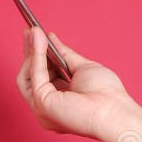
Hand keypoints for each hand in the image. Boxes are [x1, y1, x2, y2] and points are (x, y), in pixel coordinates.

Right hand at [16, 26, 133, 141]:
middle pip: (30, 76)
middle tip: (30, 30)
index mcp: (59, 101)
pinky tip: (40, 40)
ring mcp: (41, 108)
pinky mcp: (41, 103)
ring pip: (27, 75)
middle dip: (30, 51)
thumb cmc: (106, 95)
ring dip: (31, 50)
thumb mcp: (82, 68)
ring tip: (35, 31)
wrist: (114, 111)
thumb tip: (50, 38)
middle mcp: (46, 108)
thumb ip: (64, 54)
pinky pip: (36, 73)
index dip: (38, 56)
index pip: (42, 76)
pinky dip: (37, 55)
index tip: (36, 35)